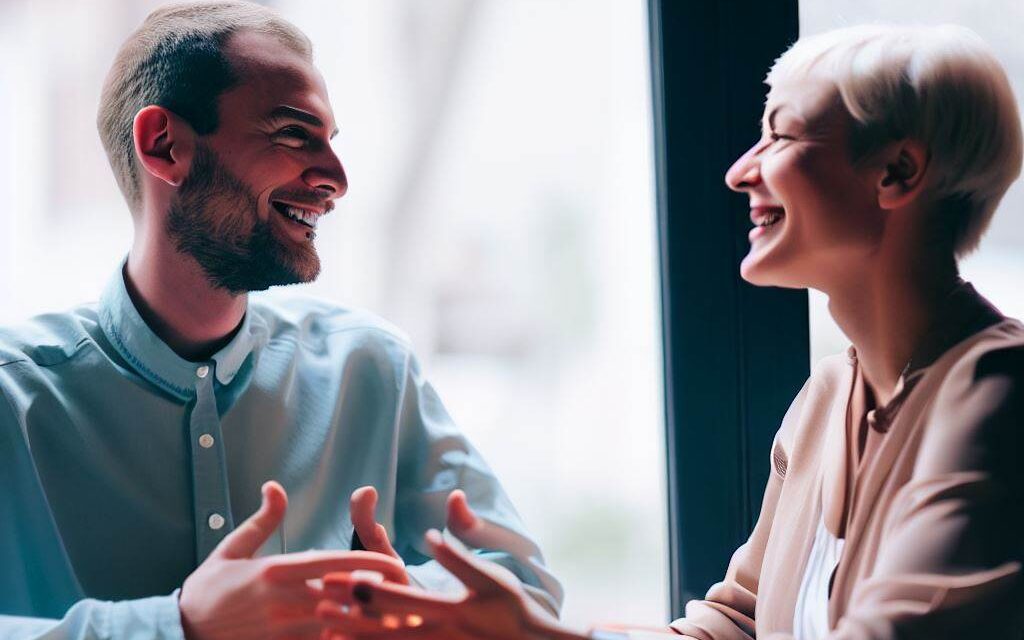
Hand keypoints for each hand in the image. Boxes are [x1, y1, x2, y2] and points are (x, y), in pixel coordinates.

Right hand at [178, 481, 407, 639]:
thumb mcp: (231, 550)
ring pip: (338, 627)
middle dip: (378, 597)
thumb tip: (275, 486)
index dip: (372, 564)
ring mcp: (283, 631)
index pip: (336, 563)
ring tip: (394, 620)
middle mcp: (284, 601)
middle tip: (407, 596)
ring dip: (364, 623)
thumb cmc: (208, 591)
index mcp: (276, 570)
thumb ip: (262, 520)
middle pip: (346, 597)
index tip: (397, 565)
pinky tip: (355, 637)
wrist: (179, 634)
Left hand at [317, 493, 582, 639]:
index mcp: (450, 611)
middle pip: (384, 629)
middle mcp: (438, 636)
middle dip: (350, 618)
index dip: (364, 589)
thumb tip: (431, 534)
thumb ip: (458, 558)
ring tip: (326, 632)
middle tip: (318, 606)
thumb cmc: (512, 610)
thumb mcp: (489, 580)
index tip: (335, 578)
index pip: (399, 599)